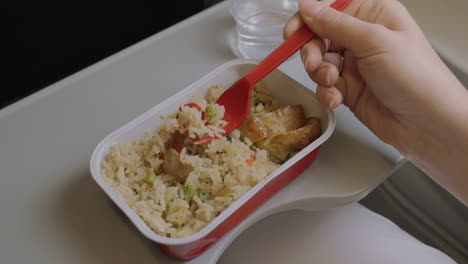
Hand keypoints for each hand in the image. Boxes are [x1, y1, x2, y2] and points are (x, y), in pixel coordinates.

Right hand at [284, 0, 467, 202]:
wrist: (427, 124)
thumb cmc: (416, 77)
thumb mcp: (373, 42)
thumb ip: (335, 24)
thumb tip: (307, 6)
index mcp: (373, 15)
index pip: (330, 9)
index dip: (308, 20)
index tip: (292, 34)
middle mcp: (362, 38)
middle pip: (320, 36)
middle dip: (313, 51)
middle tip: (314, 63)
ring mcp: (355, 65)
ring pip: (319, 63)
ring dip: (320, 74)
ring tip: (333, 83)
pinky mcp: (349, 89)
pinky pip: (325, 86)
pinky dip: (326, 93)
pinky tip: (336, 99)